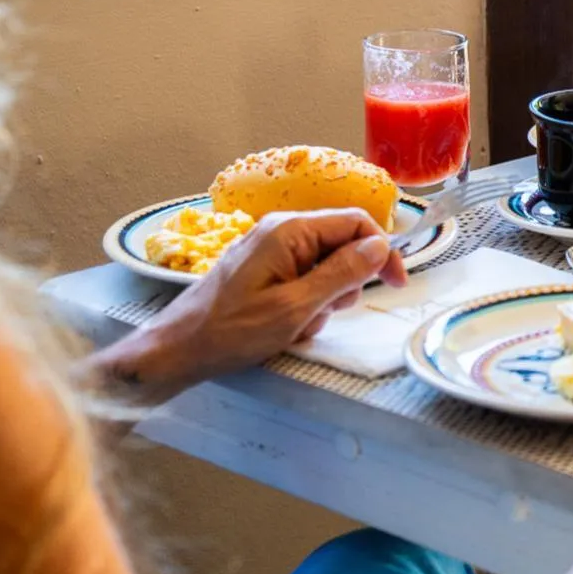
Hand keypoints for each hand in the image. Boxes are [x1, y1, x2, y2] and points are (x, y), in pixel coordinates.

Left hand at [89, 209, 408, 401]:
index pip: (356, 223)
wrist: (177, 350)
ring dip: (324, 300)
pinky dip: (304, 305)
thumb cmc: (232, 331)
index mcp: (289, 230)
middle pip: (342, 246)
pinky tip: (284, 328)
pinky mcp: (262, 269)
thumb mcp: (296, 307)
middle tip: (328, 314)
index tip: (396, 285)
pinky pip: (303, 280)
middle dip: (345, 284)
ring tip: (299, 325)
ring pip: (325, 267)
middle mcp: (280, 231)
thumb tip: (380, 246)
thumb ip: (341, 273)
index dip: (382, 252)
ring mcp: (269, 250)